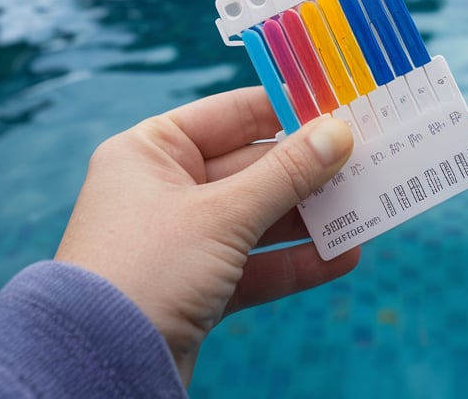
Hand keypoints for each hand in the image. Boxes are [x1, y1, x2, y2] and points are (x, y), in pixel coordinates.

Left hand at [54, 87, 358, 383]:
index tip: (339, 104)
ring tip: (366, 207)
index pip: (230, 114)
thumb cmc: (147, 268)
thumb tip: (338, 133)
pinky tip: (343, 256)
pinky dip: (295, 261)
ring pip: (257, 218)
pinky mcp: (195, 287)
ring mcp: (180, 240)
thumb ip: (286, 174)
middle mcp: (162, 189)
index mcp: (151, 151)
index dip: (286, 109)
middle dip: (308, 169)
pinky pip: (254, 265)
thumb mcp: (223, 214)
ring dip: (309, 216)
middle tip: (368, 159)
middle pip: (251, 167)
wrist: (99, 364)